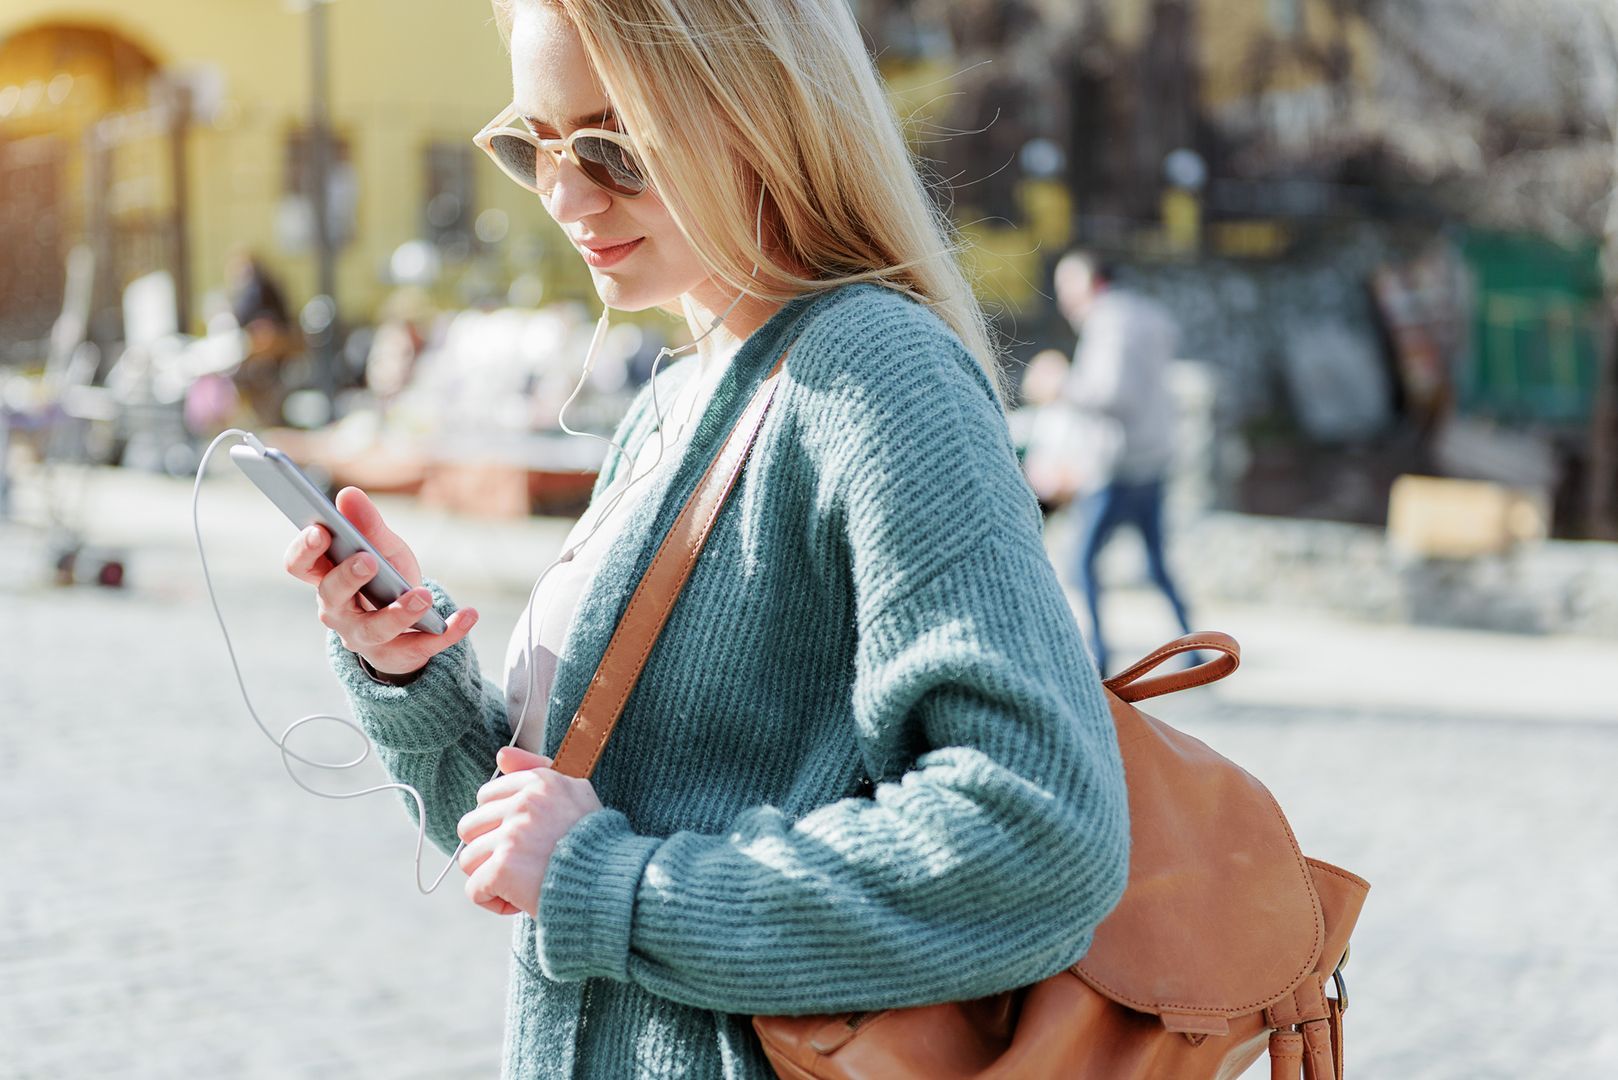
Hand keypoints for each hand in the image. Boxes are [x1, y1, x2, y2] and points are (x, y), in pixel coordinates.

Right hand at [282, 486, 477, 676]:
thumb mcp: (382, 549)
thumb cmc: (385, 579)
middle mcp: (337, 611)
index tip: (321, 530)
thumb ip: (367, 525)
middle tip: (368, 560)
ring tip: (423, 595)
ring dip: (399, 612)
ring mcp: (365, 637)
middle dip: (347, 578)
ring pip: (375, 629)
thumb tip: (348, 494)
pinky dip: (448, 631)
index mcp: (326, 577)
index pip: (300, 565)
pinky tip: (469, 615)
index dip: (305, 550)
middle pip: (331, 596)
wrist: (407, 626)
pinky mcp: (399, 654)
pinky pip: (423, 646)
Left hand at [456, 747, 602, 916]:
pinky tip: (517, 902)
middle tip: (520, 864)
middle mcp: (523, 803)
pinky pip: (475, 889)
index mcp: (539, 782)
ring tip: (519, 884)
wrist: (611, 882)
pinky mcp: (504, 867)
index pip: (486, 797)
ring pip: (468, 860)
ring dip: (490, 877)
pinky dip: (493, 901)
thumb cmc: (594, 842)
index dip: (500, 824)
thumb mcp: (574, 792)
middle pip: (470, 827)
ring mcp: (512, 834)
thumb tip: (501, 754)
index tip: (525, 841)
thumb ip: (536, 769)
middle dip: (489, 850)